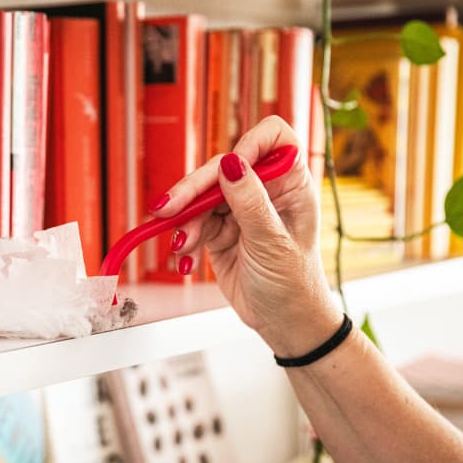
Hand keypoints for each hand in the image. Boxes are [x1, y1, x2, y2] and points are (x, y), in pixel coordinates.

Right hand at [153, 116, 342, 355]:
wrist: (283, 323)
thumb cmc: (294, 285)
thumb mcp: (272, 243)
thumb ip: (250, 202)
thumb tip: (232, 164)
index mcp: (291, 184)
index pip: (272, 139)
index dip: (248, 145)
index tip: (228, 168)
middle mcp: (265, 191)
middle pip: (222, 169)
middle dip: (193, 190)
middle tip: (168, 209)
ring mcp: (240, 210)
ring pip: (201, 198)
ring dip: (186, 222)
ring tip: (182, 246)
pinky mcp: (219, 231)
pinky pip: (193, 224)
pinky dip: (185, 240)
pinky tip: (187, 259)